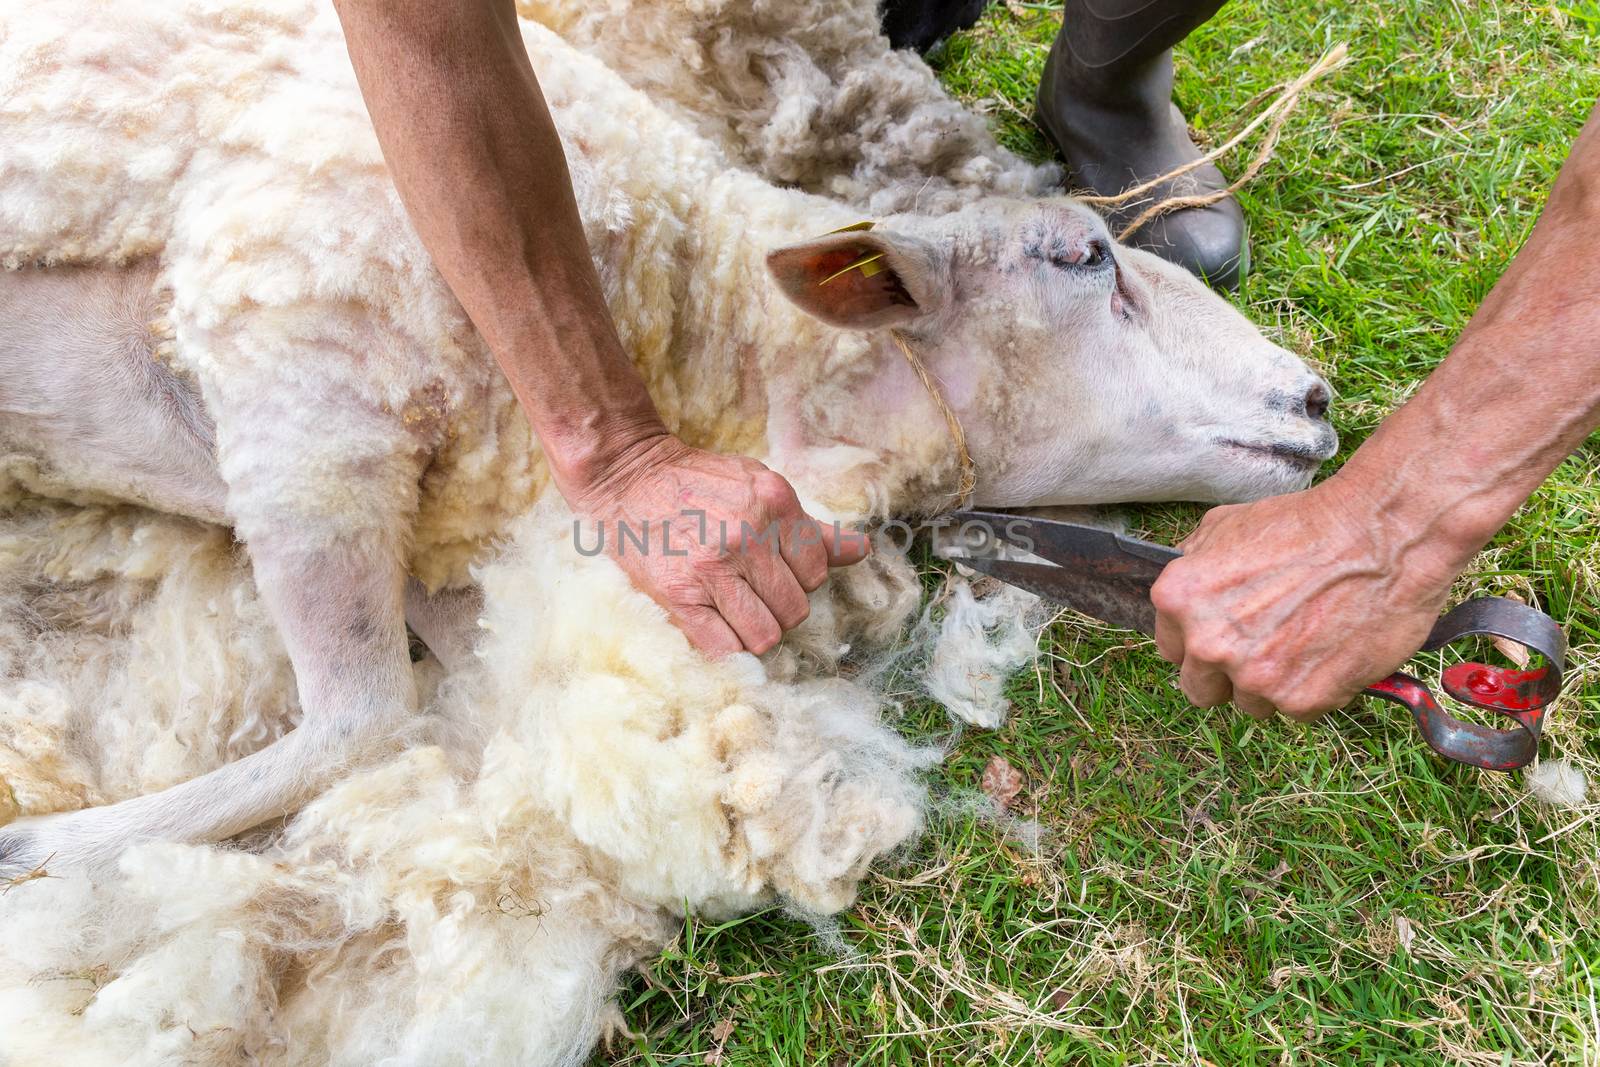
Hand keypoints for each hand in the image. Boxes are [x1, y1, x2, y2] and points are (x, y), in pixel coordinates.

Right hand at [571, 434, 869, 654]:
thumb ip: (809, 526)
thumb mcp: (759, 486)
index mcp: (774, 503)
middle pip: (796, 609)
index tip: (776, 573)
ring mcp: (712, 566)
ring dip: (756, 632)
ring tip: (736, 610)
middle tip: (752, 593)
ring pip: (766, 635)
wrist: (628, 477)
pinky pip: (724, 648)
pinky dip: (727, 649)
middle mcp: (747, 534)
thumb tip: (861, 551)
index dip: (800, 580)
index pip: (818, 572)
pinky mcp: (679, 594)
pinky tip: (717, 626)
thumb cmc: (699, 483)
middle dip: (780, 609)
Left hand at [1148, 479, 1470, 721]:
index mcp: (1180, 600)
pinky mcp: (1301, 699)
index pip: (1172, 650)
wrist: (1382, 537)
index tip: (1225, 637)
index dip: (1201, 643)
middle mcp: (1208, 643)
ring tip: (1306, 642)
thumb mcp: (1227, 524)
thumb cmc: (1309, 525)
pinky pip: (1297, 710)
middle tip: (1264, 648)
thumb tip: (1188, 582)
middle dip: (1227, 674)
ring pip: (1251, 703)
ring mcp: (1254, 676)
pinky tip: (1331, 651)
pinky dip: (1315, 689)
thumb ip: (1195, 562)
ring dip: (1273, 684)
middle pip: (1201, 688)